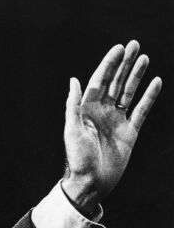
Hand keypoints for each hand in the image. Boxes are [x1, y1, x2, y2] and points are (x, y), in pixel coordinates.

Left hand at [60, 40, 161, 213]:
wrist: (91, 182)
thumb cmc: (78, 159)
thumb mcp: (72, 130)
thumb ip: (73, 105)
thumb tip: (74, 80)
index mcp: (87, 109)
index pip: (99, 81)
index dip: (109, 64)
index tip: (119, 48)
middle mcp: (102, 112)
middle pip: (115, 82)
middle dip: (124, 64)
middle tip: (134, 45)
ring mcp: (117, 120)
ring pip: (128, 92)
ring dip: (136, 75)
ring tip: (144, 57)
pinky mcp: (130, 131)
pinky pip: (141, 110)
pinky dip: (149, 97)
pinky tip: (156, 82)